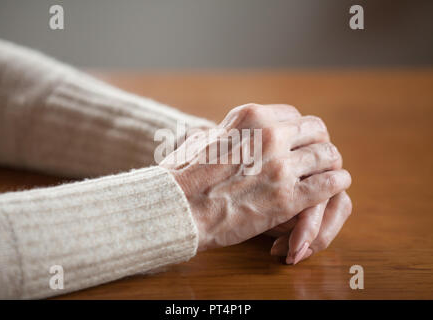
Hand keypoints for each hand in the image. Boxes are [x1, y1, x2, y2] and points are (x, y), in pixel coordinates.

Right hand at [161, 104, 350, 250]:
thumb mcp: (203, 138)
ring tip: (326, 173)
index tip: (298, 143)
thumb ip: (227, 132)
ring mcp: (281, 167)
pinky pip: (331, 183)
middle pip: (316, 130)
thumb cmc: (182, 176)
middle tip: (315, 158)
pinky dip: (336, 182)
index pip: (294, 115)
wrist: (177, 209)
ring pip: (328, 155)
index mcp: (251, 117)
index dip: (298, 130)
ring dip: (329, 164)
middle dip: (318, 143)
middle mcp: (270, 136)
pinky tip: (333, 185)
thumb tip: (227, 132)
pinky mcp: (288, 198)